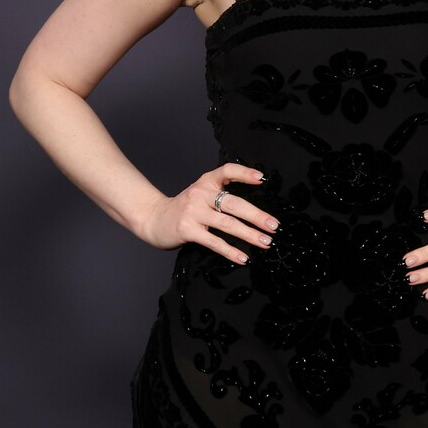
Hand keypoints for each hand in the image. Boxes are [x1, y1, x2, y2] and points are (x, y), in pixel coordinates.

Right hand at [140, 162, 276, 265]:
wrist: (153, 218)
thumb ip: (221, 195)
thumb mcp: (200, 194)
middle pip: (233, 203)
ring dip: (249, 234)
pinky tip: (243, 257)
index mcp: (206, 182)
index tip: (261, 179)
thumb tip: (254, 210)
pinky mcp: (188, 230)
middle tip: (273, 225)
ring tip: (265, 242)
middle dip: (257, 216)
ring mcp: (193, 212)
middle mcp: (200, 194)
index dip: (244, 173)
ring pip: (227, 224)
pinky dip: (230, 251)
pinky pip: (214, 242)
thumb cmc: (184, 209)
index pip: (227, 171)